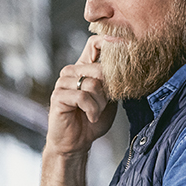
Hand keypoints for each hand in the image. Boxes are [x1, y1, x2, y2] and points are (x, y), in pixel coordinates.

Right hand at [46, 34, 117, 157]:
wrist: (76, 143)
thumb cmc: (92, 119)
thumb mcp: (108, 98)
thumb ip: (113, 81)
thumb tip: (127, 66)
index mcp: (83, 67)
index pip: (94, 43)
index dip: (110, 42)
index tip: (126, 47)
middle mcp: (71, 71)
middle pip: (99, 68)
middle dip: (108, 91)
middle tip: (104, 105)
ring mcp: (62, 82)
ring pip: (92, 84)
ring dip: (100, 103)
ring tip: (95, 113)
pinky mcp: (58, 96)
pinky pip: (82, 97)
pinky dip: (92, 110)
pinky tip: (90, 117)